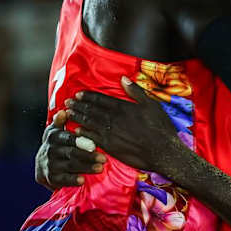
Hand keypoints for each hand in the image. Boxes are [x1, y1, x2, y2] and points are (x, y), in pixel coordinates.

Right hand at [35, 110, 106, 191]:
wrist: (42, 165)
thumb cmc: (55, 144)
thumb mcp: (55, 131)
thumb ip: (60, 121)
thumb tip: (64, 111)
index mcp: (53, 136)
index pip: (69, 138)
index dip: (82, 142)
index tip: (95, 145)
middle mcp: (50, 150)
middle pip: (71, 153)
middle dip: (88, 156)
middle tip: (103, 158)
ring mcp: (50, 165)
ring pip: (70, 166)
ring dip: (86, 167)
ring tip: (100, 168)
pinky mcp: (52, 178)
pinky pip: (63, 179)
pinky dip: (73, 180)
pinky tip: (83, 180)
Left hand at [66, 76, 181, 171]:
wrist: (163, 152)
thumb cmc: (160, 127)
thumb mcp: (152, 104)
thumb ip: (136, 91)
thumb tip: (123, 79)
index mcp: (123, 107)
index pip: (101, 99)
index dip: (88, 96)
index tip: (78, 94)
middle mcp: (114, 119)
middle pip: (91, 110)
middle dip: (78, 105)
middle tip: (67, 102)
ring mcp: (111, 133)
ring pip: (89, 123)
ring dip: (78, 117)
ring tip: (68, 113)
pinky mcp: (111, 147)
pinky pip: (93, 138)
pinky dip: (83, 134)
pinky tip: (76, 131)